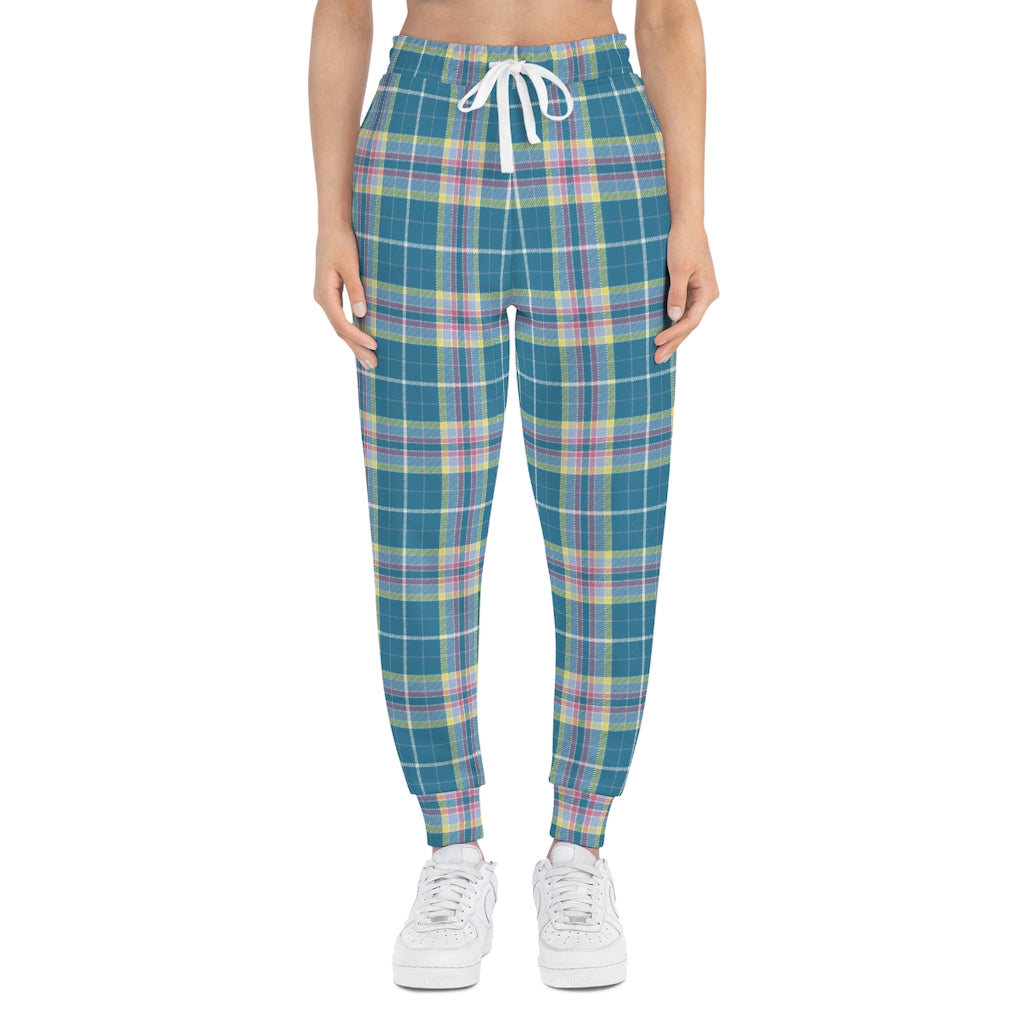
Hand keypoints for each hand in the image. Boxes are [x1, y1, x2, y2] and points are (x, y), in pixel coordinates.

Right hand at [313, 225, 377, 369]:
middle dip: (357, 349)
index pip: (341, 323)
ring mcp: (326, 297)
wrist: (332, 225)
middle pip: (340, 330)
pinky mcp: (332, 294)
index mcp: (324, 293)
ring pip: (340, 326)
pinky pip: (341, 318)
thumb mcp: (351, 265)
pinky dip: (352, 331)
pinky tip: (361, 340)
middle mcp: (322, 298)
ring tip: (369, 361)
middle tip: (373, 367)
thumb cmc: (342, 242)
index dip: (358, 337)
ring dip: (354, 343)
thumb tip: (361, 313)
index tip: (375, 346)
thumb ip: (356, 289)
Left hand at [654, 221, 719, 362]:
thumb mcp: (679, 269)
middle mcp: (706, 296)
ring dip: (673, 337)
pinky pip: (682, 312)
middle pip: (689, 326)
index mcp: (708, 292)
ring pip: (686, 321)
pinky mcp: (691, 290)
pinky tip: (664, 335)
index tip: (656, 341)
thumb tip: (674, 318)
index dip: (674, 334)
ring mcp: (699, 294)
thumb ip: (677, 294)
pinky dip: (673, 324)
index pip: (691, 321)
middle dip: (673, 343)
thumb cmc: (683, 243)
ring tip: (659, 354)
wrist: (687, 224)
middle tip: (657, 360)